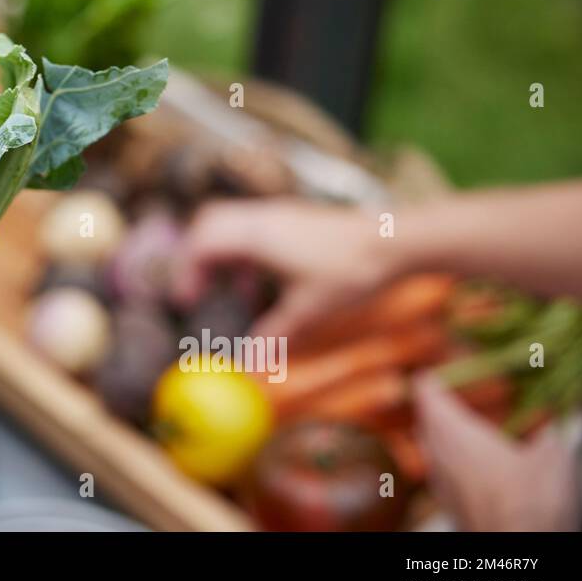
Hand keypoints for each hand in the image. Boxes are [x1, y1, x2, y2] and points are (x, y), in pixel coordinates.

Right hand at [172, 199, 388, 337]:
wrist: (395, 240)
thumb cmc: (351, 272)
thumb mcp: (308, 311)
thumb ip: (274, 335)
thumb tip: (248, 367)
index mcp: (255, 236)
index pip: (201, 243)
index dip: (186, 271)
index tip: (186, 301)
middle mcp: (261, 217)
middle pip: (208, 223)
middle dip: (195, 257)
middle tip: (197, 291)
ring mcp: (278, 213)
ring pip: (230, 223)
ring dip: (221, 254)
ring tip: (235, 291)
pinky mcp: (293, 217)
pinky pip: (252, 227)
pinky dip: (244, 251)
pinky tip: (264, 280)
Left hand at [413, 375, 579, 530]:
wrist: (520, 550)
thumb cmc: (530, 501)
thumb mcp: (551, 454)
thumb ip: (549, 427)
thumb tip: (556, 413)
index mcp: (453, 433)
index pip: (426, 394)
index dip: (431, 380)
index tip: (436, 372)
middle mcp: (437, 456)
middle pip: (426, 422)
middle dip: (437, 409)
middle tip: (450, 398)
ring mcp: (440, 484)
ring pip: (432, 450)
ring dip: (443, 437)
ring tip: (463, 431)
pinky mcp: (451, 507)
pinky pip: (442, 476)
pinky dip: (452, 464)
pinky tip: (474, 470)